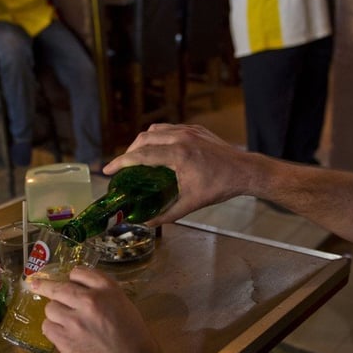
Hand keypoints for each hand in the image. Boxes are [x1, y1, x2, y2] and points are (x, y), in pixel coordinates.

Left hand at [33, 267, 160, 352]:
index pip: (80, 272)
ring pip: (50, 307)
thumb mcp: (125, 308)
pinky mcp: (64, 339)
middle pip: (58, 287)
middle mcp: (89, 300)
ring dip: (55, 313)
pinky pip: (48, 327)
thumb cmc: (135, 340)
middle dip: (46, 286)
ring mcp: (74, 320)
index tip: (67, 280)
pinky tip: (61, 334)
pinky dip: (52, 329)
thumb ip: (104, 297)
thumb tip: (82, 295)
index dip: (72, 277)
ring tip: (63, 322)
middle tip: (36, 285)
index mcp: (108, 290)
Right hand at [102, 124, 254, 224]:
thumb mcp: (192, 204)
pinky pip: (169, 129)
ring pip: (155, 130)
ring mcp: (188, 131)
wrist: (245, 171)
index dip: (120, 163)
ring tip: (138, 157)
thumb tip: (147, 223)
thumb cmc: (220, 187)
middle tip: (123, 167)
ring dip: (142, 142)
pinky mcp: (195, 129)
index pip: (141, 156)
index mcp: (178, 155)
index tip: (107, 170)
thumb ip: (166, 214)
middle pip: (143, 139)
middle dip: (129, 152)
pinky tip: (158, 150)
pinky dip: (158, 137)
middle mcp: (180, 138)